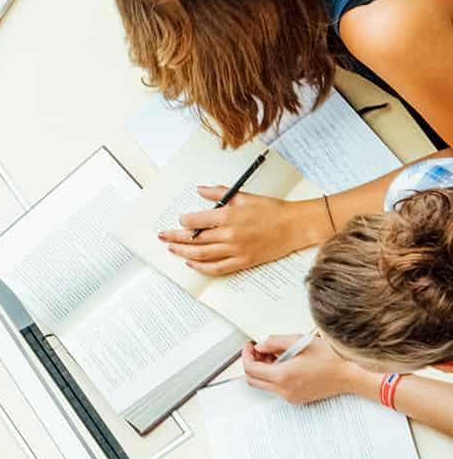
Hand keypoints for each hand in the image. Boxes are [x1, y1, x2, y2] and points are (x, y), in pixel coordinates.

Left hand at [158, 188, 320, 275]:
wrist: (296, 226)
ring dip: (183, 252)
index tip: (179, 220)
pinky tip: (191, 264)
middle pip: (193, 239)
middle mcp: (229, 234)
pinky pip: (216, 268)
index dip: (183, 221)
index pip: (195, 221)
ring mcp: (235, 250)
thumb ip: (219, 193)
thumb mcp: (244, 196)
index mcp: (228, 215)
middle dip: (174, 237)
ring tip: (171, 249)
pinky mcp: (243, 262)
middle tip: (162, 236)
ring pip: (201, 255)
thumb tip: (199, 189)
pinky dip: (201, 267)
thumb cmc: (272, 209)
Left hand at [242, 335, 373, 404]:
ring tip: (274, 355)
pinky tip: (285, 364)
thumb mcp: (302, 342)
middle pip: (252, 379)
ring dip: (262, 370)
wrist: (351, 376)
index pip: (250, 368)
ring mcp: (290, 396)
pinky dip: (273, 376)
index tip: (250, 346)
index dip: (246, 355)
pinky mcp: (296, 399)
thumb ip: (276, 342)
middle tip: (258, 350)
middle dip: (251, 363)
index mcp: (283, 376)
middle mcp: (284, 390)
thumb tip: (260, 346)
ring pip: (263, 385)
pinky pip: (276, 388)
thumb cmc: (332, 359)